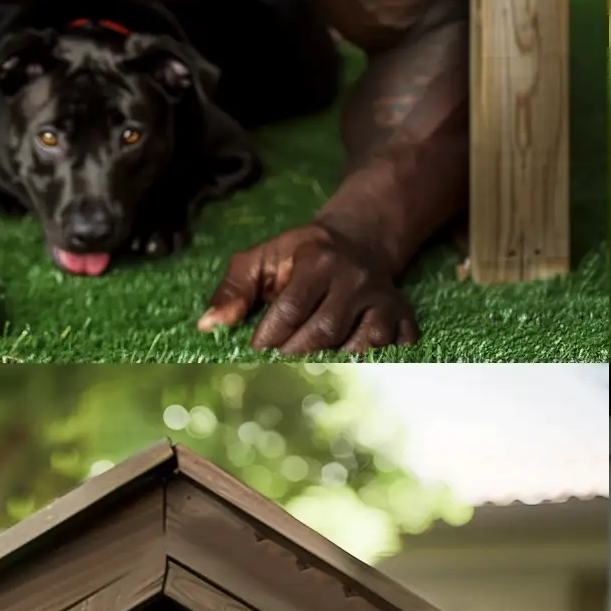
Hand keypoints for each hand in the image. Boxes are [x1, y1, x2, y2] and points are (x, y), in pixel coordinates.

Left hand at [197, 223, 416, 354]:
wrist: (359, 240)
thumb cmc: (301, 255)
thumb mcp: (262, 257)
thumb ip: (233, 288)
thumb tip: (207, 326)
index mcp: (319, 258)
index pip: (291, 308)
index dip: (268, 337)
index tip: (254, 352)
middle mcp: (356, 277)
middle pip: (324, 332)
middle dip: (295, 355)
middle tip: (277, 368)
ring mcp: (383, 298)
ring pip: (364, 345)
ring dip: (336, 364)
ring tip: (313, 370)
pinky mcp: (403, 314)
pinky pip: (399, 348)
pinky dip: (381, 364)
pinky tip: (358, 370)